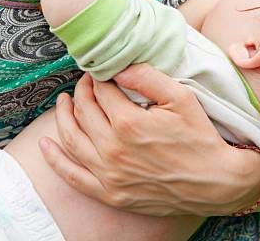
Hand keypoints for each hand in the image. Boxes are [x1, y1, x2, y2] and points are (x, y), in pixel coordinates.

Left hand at [38, 63, 259, 215]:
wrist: (216, 182)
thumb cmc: (201, 138)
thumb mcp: (182, 98)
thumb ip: (148, 77)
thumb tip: (120, 66)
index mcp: (129, 123)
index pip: (101, 91)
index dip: (98, 77)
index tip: (101, 71)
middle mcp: (113, 149)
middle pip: (84, 111)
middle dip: (82, 91)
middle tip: (86, 82)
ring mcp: (109, 174)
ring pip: (72, 140)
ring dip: (63, 117)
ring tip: (62, 102)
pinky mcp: (111, 193)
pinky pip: (73, 176)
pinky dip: (55, 160)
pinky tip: (44, 146)